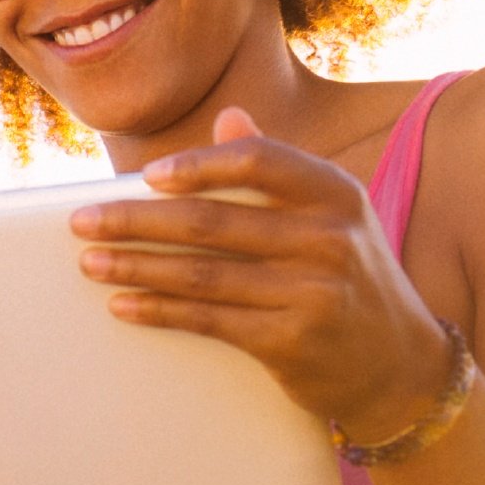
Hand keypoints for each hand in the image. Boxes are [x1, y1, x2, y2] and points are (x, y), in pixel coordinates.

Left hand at [71, 107, 456, 435]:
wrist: (402, 366)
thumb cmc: (351, 279)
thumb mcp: (333, 217)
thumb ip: (279, 170)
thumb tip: (227, 118)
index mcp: (335, 193)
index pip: (258, 161)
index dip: (196, 166)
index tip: (146, 177)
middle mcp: (328, 238)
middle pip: (212, 222)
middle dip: (136, 221)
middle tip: (82, 221)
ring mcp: (312, 292)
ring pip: (202, 274)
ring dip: (135, 267)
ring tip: (90, 262)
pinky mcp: (292, 341)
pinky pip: (209, 320)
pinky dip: (160, 311)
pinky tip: (124, 305)